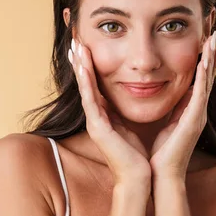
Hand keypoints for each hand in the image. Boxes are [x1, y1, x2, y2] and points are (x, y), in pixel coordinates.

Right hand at [68, 39, 151, 186]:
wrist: (139, 177)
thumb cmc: (138, 155)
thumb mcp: (132, 125)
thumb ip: (128, 110)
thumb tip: (138, 93)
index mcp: (105, 115)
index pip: (95, 84)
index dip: (90, 65)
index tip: (88, 45)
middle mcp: (96, 116)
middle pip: (86, 83)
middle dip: (81, 61)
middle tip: (76, 38)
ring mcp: (94, 122)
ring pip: (85, 88)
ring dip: (80, 66)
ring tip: (76, 46)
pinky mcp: (98, 128)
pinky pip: (90, 100)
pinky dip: (86, 83)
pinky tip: (82, 68)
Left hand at [149, 31, 215, 179]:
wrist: (160, 176)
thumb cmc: (159, 154)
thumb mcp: (162, 125)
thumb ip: (165, 111)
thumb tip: (155, 96)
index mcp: (188, 111)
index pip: (198, 79)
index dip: (203, 60)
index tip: (205, 39)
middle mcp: (197, 110)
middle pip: (207, 76)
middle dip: (211, 53)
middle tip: (214, 30)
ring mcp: (197, 115)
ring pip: (206, 81)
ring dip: (210, 58)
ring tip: (213, 38)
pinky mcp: (193, 121)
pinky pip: (200, 93)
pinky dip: (203, 76)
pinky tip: (204, 60)